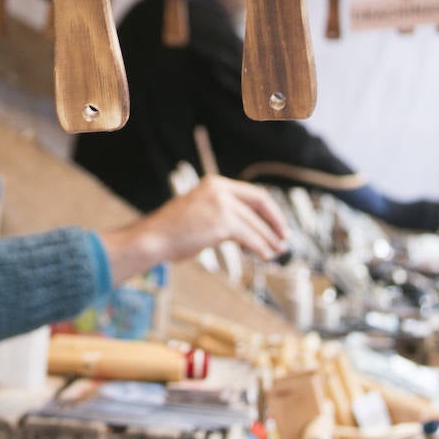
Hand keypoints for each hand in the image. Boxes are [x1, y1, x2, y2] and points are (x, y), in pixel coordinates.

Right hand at [96, 176, 286, 283]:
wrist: (154, 238)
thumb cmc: (174, 230)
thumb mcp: (201, 211)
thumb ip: (223, 212)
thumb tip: (249, 228)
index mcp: (215, 183)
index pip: (253, 194)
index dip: (270, 210)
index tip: (278, 224)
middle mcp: (220, 189)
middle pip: (259, 205)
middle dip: (274, 224)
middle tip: (283, 239)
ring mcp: (222, 205)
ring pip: (256, 224)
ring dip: (269, 239)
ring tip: (276, 251)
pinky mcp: (223, 223)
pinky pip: (250, 237)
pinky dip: (261, 247)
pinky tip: (265, 255)